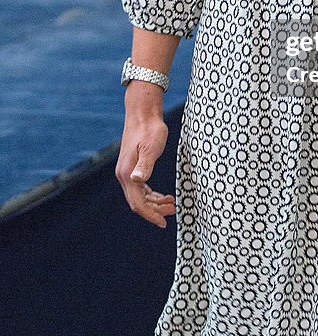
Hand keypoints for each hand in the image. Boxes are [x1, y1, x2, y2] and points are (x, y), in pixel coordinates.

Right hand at [115, 111, 176, 227]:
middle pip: (138, 202)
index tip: (164, 223)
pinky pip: (141, 188)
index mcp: (128, 174)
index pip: (138, 203)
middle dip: (155, 210)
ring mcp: (128, 171)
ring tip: (172, 204)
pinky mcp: (133, 166)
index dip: (151, 215)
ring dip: (155, 203)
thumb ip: (145, 165)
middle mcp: (125, 175)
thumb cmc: (149, 129)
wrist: (143, 113)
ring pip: (140, 196)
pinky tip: (163, 195)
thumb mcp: (151, 147)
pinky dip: (152, 194)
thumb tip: (136, 180)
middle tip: (174, 211)